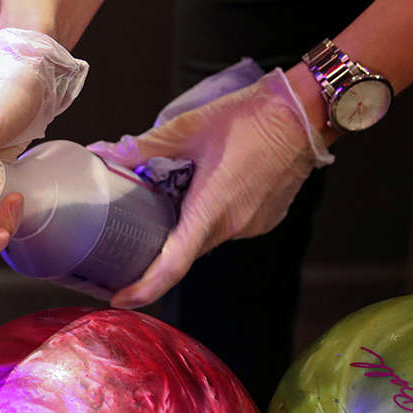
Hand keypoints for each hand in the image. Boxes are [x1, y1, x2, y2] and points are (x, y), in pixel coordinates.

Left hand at [88, 68, 333, 308]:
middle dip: (157, 249)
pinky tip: (204, 189)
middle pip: (183, 252)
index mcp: (211, 210)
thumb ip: (144, 146)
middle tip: (130, 236)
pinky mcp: (263, 220)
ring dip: (185, 225)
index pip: (173, 266)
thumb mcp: (189, 126)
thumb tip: (106, 154)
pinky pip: (225, 227)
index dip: (144, 288)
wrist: (306, 113)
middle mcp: (232, 226)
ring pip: (204, 237)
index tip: (119, 299)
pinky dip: (208, 216)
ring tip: (172, 196)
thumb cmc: (252, 117)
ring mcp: (251, 226)